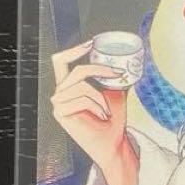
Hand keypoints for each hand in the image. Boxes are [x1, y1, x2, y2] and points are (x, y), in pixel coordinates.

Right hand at [50, 40, 128, 168]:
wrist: (113, 142)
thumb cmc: (113, 119)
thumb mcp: (115, 92)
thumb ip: (112, 77)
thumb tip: (126, 59)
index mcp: (69, 85)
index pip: (61, 61)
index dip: (73, 50)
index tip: (92, 43)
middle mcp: (60, 93)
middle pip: (76, 71)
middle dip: (99, 70)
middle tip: (118, 74)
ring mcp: (58, 103)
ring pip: (82, 87)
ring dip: (100, 98)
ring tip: (107, 111)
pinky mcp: (60, 114)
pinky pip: (81, 100)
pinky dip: (97, 107)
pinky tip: (101, 117)